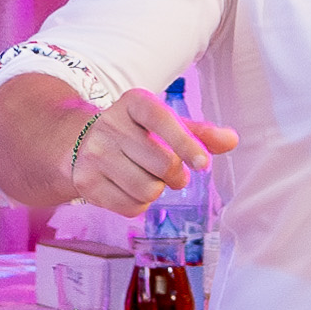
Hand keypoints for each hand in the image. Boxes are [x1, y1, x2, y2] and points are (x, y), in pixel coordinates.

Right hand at [55, 88, 234, 219]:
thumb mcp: (164, 125)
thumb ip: (199, 133)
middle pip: (163, 164)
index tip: (203, 164)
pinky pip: (130, 207)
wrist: (78, 143)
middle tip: (172, 173)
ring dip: (156, 190)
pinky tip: (130, 189)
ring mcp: (94, 154)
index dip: (187, 144)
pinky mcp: (86, 182)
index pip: (163, 120)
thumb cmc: (134, 134)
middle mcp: (110, 124)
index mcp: (134, 102)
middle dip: (176, 175)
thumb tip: (232, 140)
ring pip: (148, 189)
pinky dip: (139, 204)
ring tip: (146, 178)